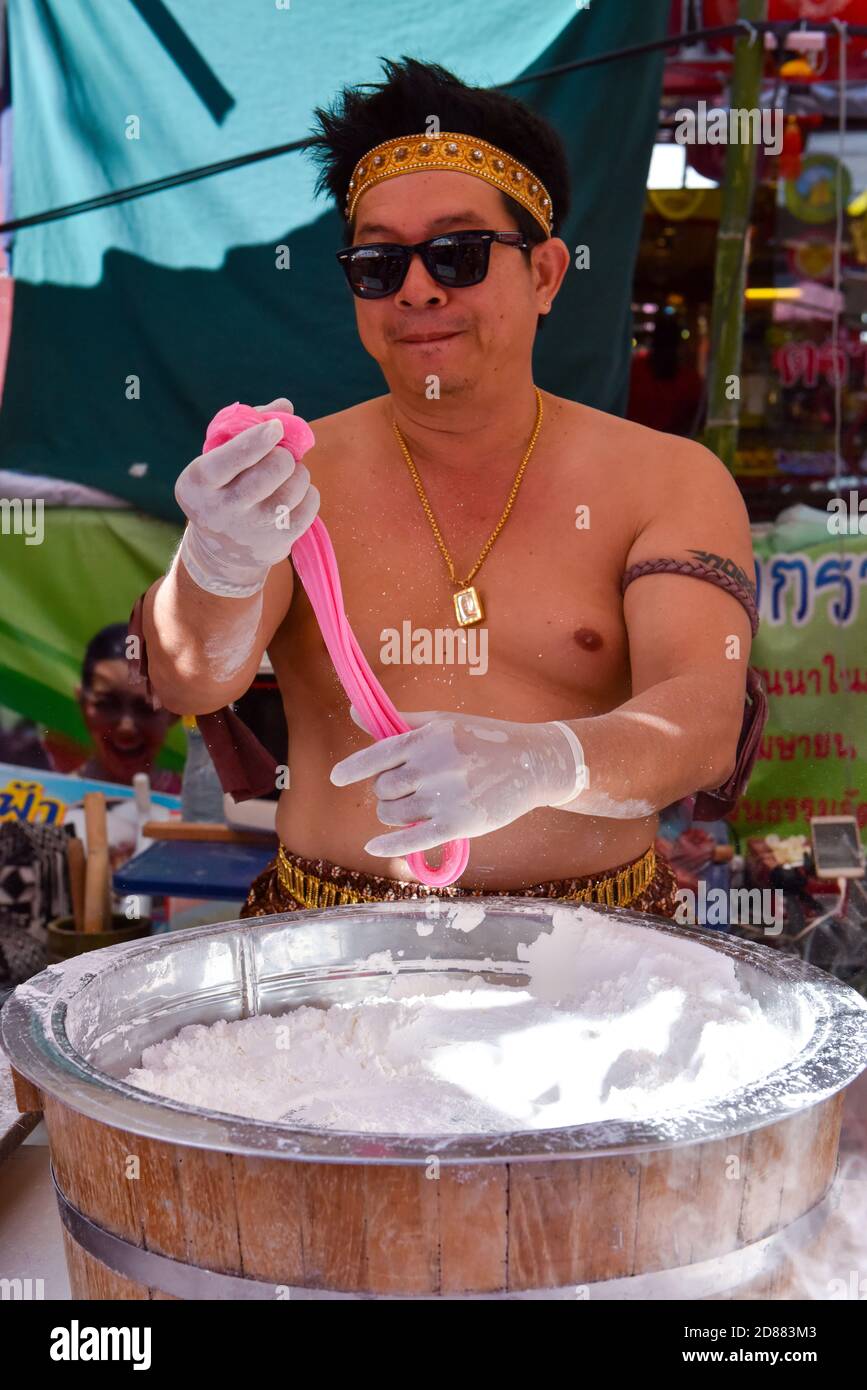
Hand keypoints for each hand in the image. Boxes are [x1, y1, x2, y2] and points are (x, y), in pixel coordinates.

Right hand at [175, 398, 319, 597]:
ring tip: (286, 476)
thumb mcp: (218, 458)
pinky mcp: (279, 540)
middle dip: (283, 455)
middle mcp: (222, 509)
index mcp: (198, 482)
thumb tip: (285, 406)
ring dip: (298, 472)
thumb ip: (245, 426)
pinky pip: (310, 501)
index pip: (230, 458)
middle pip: (273, 468)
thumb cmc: (223, 487)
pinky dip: (308, 491)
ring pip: (296, 483)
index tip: (276, 427)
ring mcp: (252, 528)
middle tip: (280, 457)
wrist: (223, 550)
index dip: (257, 439)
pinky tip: (293, 494)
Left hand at [331, 711, 586, 856]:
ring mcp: (444, 797)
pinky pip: (412, 840)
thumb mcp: (442, 723)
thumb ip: (398, 721)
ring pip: (392, 814)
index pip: (376, 756)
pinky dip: (389, 846)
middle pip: (382, 789)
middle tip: (408, 788)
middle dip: (387, 791)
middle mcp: (431, 767)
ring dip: (394, 814)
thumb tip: (354, 711)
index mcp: (425, 739)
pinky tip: (374, 847)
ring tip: (414, 806)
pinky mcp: (458, 824)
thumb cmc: (483, 739)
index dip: (352, 769)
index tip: (336, 777)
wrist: (532, 762)